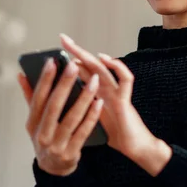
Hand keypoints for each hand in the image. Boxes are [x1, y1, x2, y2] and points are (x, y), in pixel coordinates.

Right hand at [17, 57, 103, 175]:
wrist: (53, 169)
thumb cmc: (46, 137)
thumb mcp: (35, 121)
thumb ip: (30, 97)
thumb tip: (22, 74)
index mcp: (32, 123)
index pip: (38, 98)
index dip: (44, 79)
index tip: (52, 61)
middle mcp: (42, 134)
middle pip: (54, 106)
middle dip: (64, 84)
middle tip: (73, 65)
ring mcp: (56, 145)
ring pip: (72, 118)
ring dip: (84, 97)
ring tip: (93, 80)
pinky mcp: (71, 152)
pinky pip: (84, 131)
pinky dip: (92, 116)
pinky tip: (99, 102)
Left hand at [60, 33, 171, 175]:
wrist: (132, 147)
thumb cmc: (112, 133)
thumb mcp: (89, 118)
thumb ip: (80, 106)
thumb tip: (57, 100)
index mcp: (96, 93)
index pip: (81, 72)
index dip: (69, 60)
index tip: (54, 51)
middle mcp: (106, 89)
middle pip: (90, 65)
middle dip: (77, 51)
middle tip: (63, 39)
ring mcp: (116, 92)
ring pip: (104, 69)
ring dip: (90, 56)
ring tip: (78, 48)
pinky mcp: (124, 101)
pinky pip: (125, 79)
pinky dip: (118, 67)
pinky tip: (106, 60)